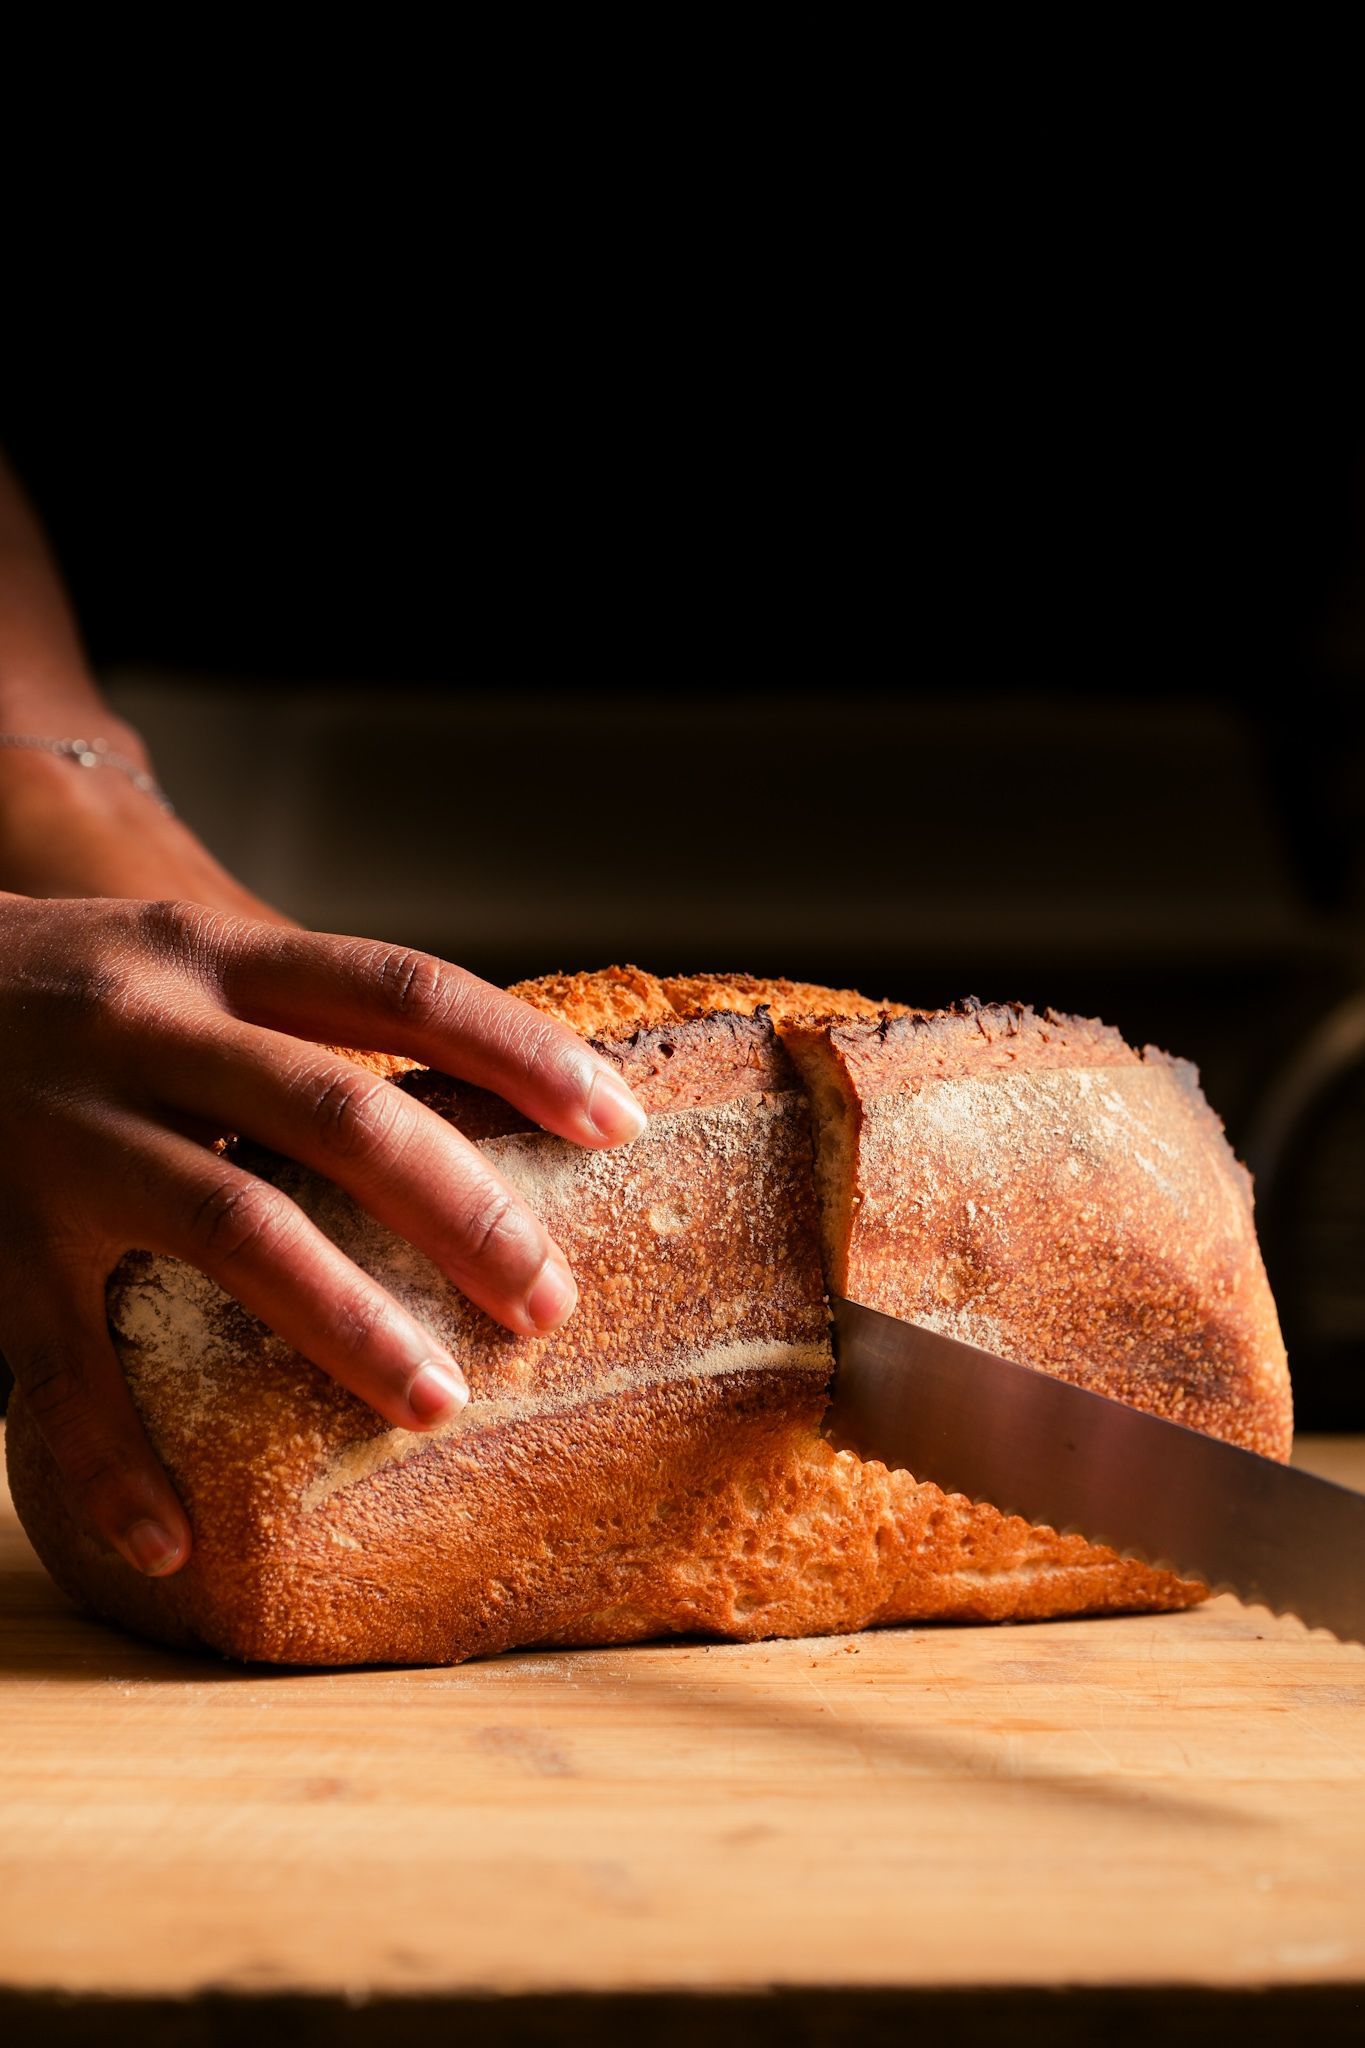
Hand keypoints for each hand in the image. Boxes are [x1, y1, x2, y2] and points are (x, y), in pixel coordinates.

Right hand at [0, 894, 646, 1578]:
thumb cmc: (66, 988)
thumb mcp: (183, 960)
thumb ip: (301, 1021)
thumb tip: (480, 1089)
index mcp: (214, 957)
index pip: (399, 988)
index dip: (519, 1052)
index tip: (621, 1123)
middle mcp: (144, 1030)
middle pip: (336, 1114)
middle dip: (462, 1209)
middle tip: (549, 1300)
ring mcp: (63, 1137)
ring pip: (230, 1226)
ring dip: (345, 1323)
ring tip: (435, 1403)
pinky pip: (57, 1367)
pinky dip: (114, 1461)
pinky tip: (179, 1536)